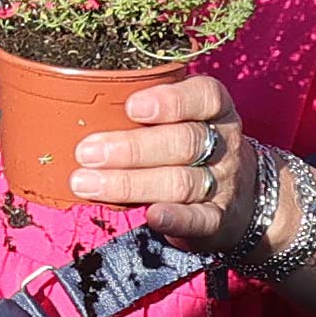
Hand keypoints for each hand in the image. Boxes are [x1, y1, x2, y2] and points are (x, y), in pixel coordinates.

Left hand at [69, 72, 258, 245]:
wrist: (241, 197)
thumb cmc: (186, 145)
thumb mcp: (178, 118)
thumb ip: (140, 112)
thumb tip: (74, 107)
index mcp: (214, 110)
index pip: (204, 97)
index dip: (170, 101)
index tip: (131, 107)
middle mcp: (223, 144)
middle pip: (184, 142)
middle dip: (132, 148)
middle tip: (87, 152)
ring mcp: (223, 183)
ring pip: (182, 181)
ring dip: (131, 183)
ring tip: (87, 183)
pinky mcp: (219, 219)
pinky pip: (201, 219)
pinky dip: (176, 219)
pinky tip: (151, 217)